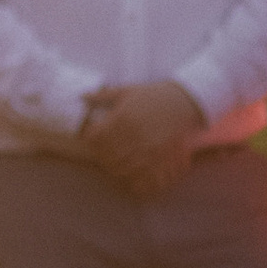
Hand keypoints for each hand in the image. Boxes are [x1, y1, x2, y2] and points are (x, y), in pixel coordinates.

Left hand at [79, 78, 202, 193]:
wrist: (184, 100)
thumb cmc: (153, 95)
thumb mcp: (127, 91)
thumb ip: (102, 96)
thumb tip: (82, 97)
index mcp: (122, 117)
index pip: (95, 138)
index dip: (90, 140)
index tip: (93, 138)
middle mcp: (134, 133)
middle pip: (106, 155)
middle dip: (101, 156)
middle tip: (102, 152)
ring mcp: (148, 147)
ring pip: (121, 167)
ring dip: (115, 167)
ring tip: (116, 161)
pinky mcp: (161, 156)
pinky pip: (142, 174)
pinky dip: (133, 176)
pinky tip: (131, 168)